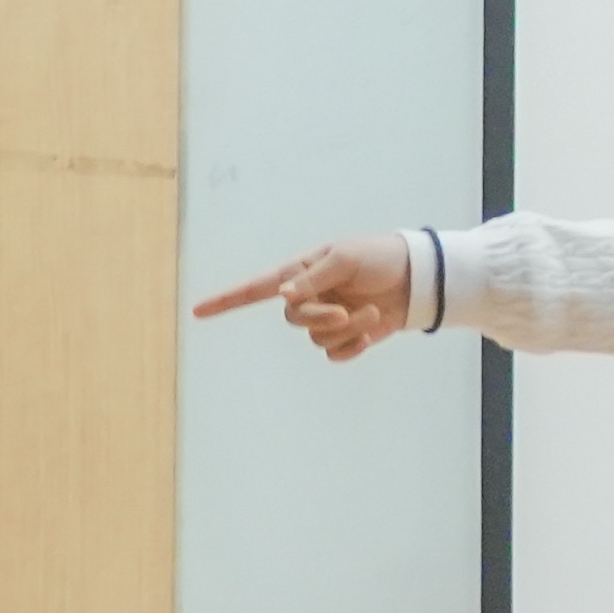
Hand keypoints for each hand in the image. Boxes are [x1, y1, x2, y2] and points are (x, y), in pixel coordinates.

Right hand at [191, 234, 417, 359]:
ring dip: (346, 329)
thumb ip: (313, 278)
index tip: (197, 311)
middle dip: (319, 318)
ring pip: (317, 338)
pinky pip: (336, 354)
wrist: (417, 278)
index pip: (256, 288)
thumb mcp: (345, 259)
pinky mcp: (348, 337)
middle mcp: (309, 297)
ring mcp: (327, 318)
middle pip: (293, 319)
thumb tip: (284, 296)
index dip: (226, 300)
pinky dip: (352, 347)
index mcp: (300, 273)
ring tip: (372, 312)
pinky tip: (371, 334)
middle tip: (346, 309)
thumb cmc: (380, 258)